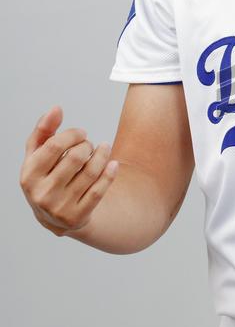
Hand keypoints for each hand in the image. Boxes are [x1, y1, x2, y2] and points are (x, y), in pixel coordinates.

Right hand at [19, 105, 118, 236]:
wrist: (55, 217)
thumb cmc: (46, 177)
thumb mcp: (37, 156)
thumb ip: (43, 131)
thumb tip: (56, 109)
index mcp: (28, 175)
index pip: (55, 145)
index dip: (73, 134)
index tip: (82, 132)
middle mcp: (42, 193)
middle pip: (75, 158)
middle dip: (87, 145)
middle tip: (89, 145)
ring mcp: (60, 207)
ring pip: (90, 172)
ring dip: (102, 155)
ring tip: (104, 148)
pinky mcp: (78, 216)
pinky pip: (99, 190)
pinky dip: (109, 173)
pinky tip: (113, 163)